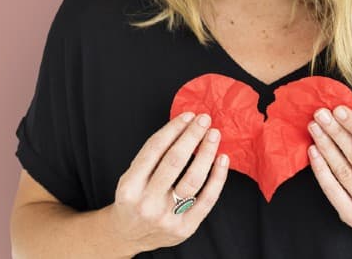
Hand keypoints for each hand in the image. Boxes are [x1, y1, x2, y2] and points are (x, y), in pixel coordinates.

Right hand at [108, 112, 229, 253]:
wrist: (128, 235)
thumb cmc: (133, 199)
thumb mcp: (130, 177)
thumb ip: (152, 157)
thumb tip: (183, 127)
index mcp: (130, 185)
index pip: (154, 149)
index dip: (173, 129)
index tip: (187, 116)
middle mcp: (147, 202)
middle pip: (174, 161)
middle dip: (192, 136)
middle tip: (204, 120)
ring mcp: (167, 217)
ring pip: (193, 179)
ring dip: (206, 152)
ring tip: (214, 135)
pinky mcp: (185, 228)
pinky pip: (207, 199)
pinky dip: (218, 177)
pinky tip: (222, 159)